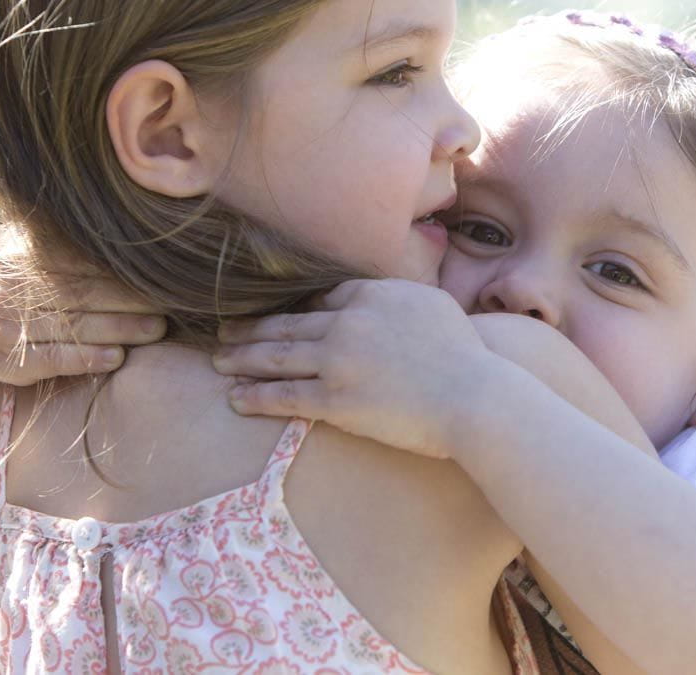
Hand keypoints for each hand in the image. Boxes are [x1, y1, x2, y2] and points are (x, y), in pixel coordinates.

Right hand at [0, 228, 166, 385]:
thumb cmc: (14, 281)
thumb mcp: (24, 248)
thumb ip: (61, 238)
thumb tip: (127, 226)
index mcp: (18, 253)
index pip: (76, 259)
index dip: (118, 268)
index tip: (156, 273)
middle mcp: (9, 286)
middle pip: (81, 292)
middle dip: (130, 300)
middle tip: (168, 305)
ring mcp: (6, 323)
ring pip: (73, 326)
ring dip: (119, 329)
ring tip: (156, 330)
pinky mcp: (7, 359)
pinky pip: (54, 359)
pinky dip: (88, 358)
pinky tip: (117, 358)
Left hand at [213, 279, 500, 458]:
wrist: (476, 397)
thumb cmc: (466, 357)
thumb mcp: (432, 307)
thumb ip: (399, 300)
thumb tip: (385, 302)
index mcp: (372, 295)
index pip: (322, 297)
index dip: (293, 307)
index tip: (273, 314)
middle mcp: (348, 322)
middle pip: (287, 323)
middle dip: (251, 328)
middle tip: (223, 331)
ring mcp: (338, 361)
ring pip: (277, 356)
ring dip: (241, 358)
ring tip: (218, 360)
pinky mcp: (335, 400)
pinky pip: (285, 396)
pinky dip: (255, 396)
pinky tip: (235, 397)